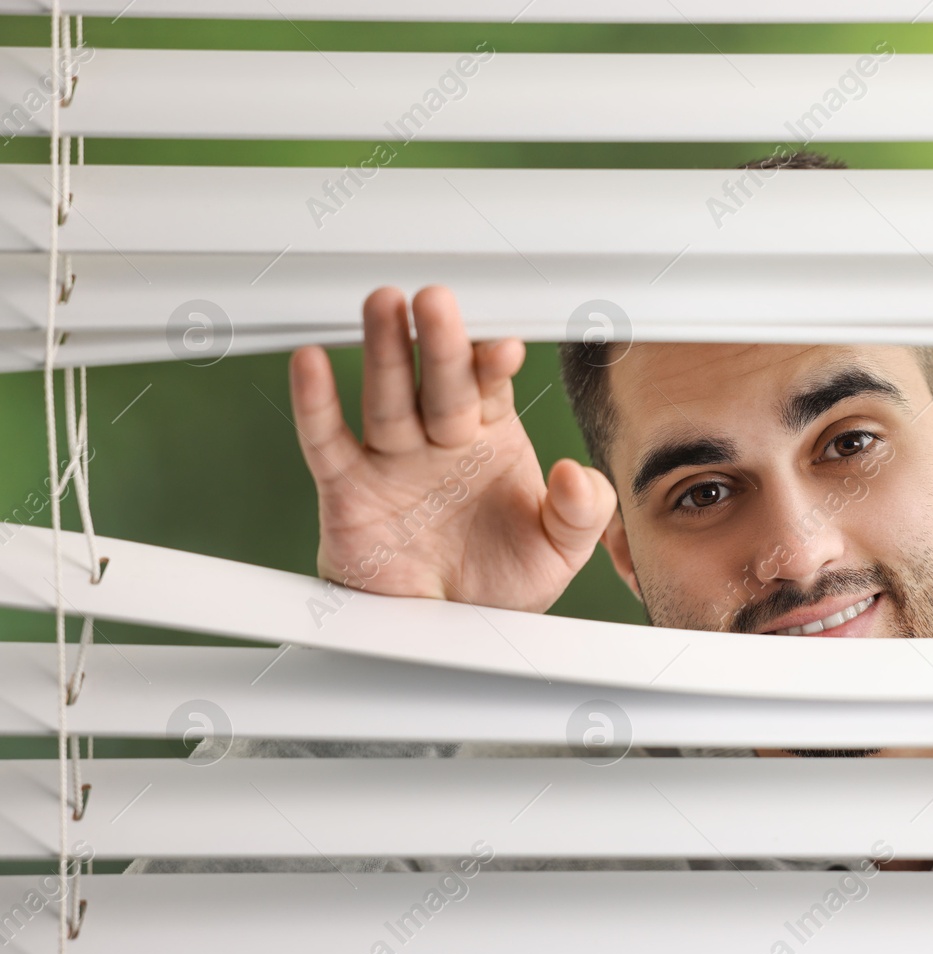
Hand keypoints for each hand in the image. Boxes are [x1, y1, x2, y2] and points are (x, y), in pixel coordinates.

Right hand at [288, 286, 615, 613]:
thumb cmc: (501, 584)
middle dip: (439, 343)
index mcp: (491, 439)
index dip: (494, 365)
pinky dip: (316, 404)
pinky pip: (328, 442)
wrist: (449, 634)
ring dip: (383, 352)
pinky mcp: (348, 489)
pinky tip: (312, 364)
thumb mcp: (560, 550)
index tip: (504, 349)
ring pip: (387, 399)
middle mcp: (440, 440)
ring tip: (384, 305)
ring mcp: (392, 460)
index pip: (491, 388)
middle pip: (438, 383)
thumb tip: (577, 474)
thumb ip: (581, 511)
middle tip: (436, 301)